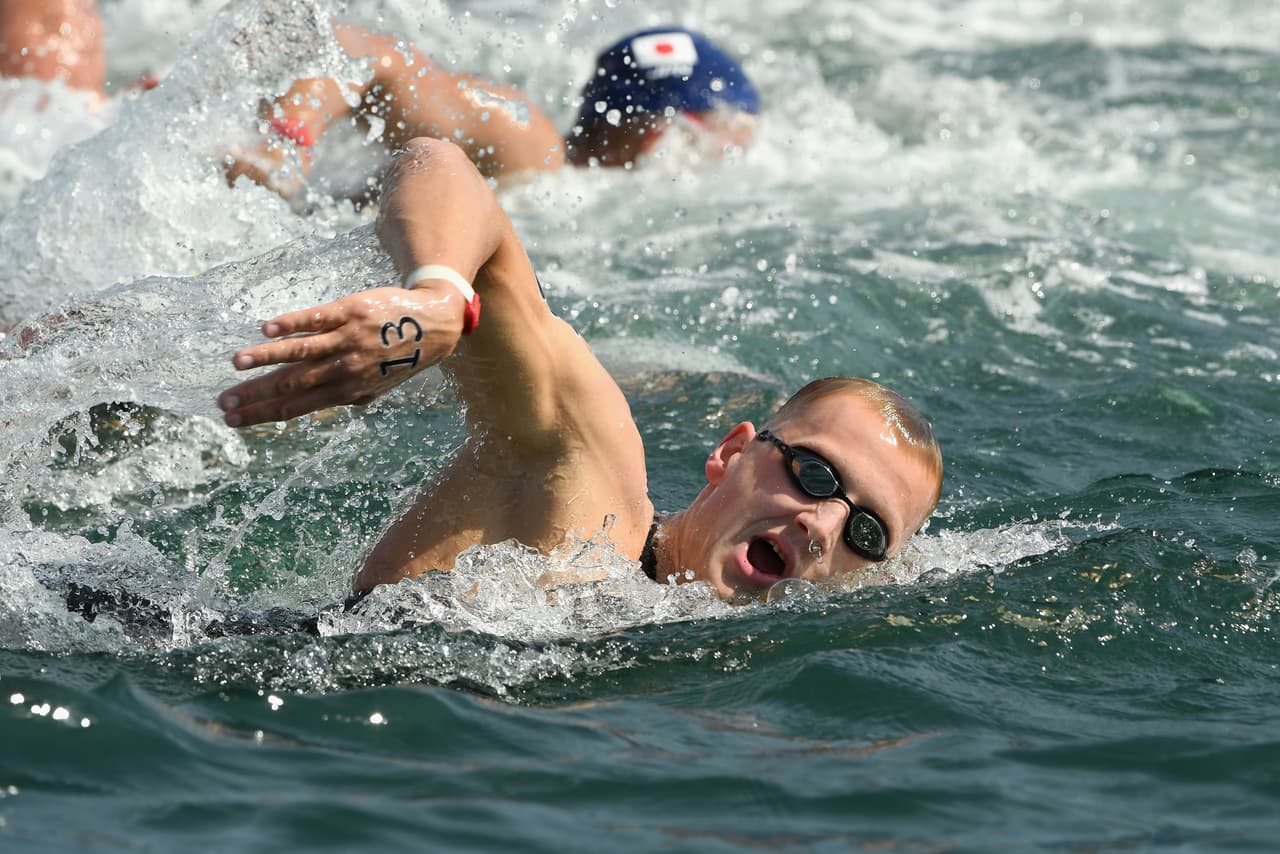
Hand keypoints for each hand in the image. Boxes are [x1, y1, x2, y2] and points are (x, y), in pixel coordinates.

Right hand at [217, 285, 465, 426]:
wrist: (432, 324)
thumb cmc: (398, 357)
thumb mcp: (374, 387)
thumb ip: (343, 397)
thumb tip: (309, 406)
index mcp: (346, 392)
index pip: (295, 407)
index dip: (262, 414)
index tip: (231, 419)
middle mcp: (343, 369)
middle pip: (291, 384)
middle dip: (255, 395)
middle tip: (223, 402)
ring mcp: (347, 340)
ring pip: (300, 352)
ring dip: (266, 358)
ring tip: (236, 363)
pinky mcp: (350, 312)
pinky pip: (317, 319)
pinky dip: (291, 324)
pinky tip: (268, 330)